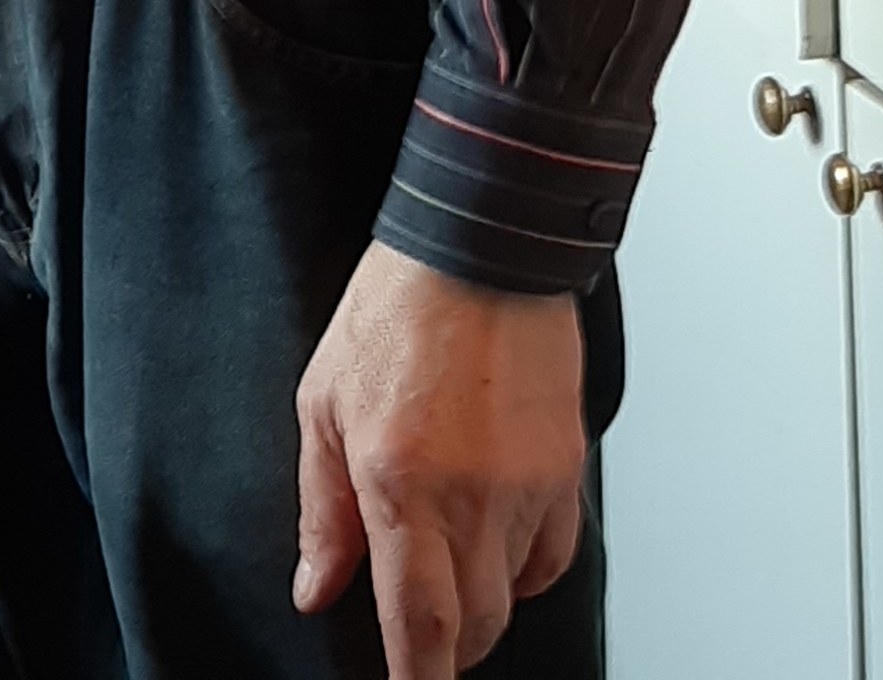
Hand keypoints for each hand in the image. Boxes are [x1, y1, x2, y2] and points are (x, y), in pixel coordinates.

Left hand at [292, 242, 585, 677]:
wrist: (477, 244)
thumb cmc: (395, 309)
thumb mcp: (323, 403)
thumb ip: (322, 509)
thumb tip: (315, 589)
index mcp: (401, 484)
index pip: (421, 627)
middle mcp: (473, 497)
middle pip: (474, 627)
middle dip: (443, 647)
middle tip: (416, 629)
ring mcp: (529, 486)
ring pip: (514, 594)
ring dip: (480, 599)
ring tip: (447, 556)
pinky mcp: (567, 467)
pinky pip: (553, 555)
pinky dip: (524, 567)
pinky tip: (495, 538)